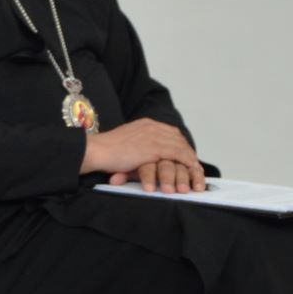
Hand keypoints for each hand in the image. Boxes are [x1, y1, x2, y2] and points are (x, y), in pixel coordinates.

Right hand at [80, 118, 203, 191]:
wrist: (97, 150)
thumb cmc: (105, 151)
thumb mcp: (125, 143)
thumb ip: (138, 145)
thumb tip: (145, 156)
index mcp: (145, 124)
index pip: (169, 132)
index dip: (179, 143)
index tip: (184, 154)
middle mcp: (152, 126)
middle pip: (177, 137)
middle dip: (187, 150)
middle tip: (194, 163)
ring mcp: (154, 136)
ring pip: (180, 146)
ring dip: (190, 158)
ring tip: (195, 169)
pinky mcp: (154, 148)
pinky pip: (178, 154)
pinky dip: (187, 162)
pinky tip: (191, 169)